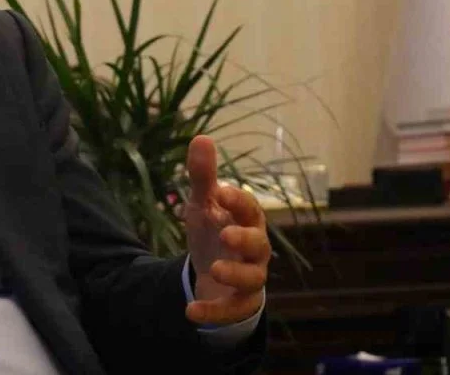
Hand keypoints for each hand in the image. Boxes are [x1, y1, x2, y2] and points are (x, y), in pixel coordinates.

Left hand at [182, 136, 269, 326]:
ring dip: (235, 273)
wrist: (215, 269)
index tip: (221, 191)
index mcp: (246, 220)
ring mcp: (250, 276)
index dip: (238, 200)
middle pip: (259, 244)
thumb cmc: (214, 230)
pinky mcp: (240, 302)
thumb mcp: (203, 204)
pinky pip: (233, 309)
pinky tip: (191, 311)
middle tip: (226, 233)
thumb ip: (202, 176)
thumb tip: (201, 137)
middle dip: (245, 238)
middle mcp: (254, 248)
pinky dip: (214, 311)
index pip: (249, 208)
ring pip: (252, 278)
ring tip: (214, 267)